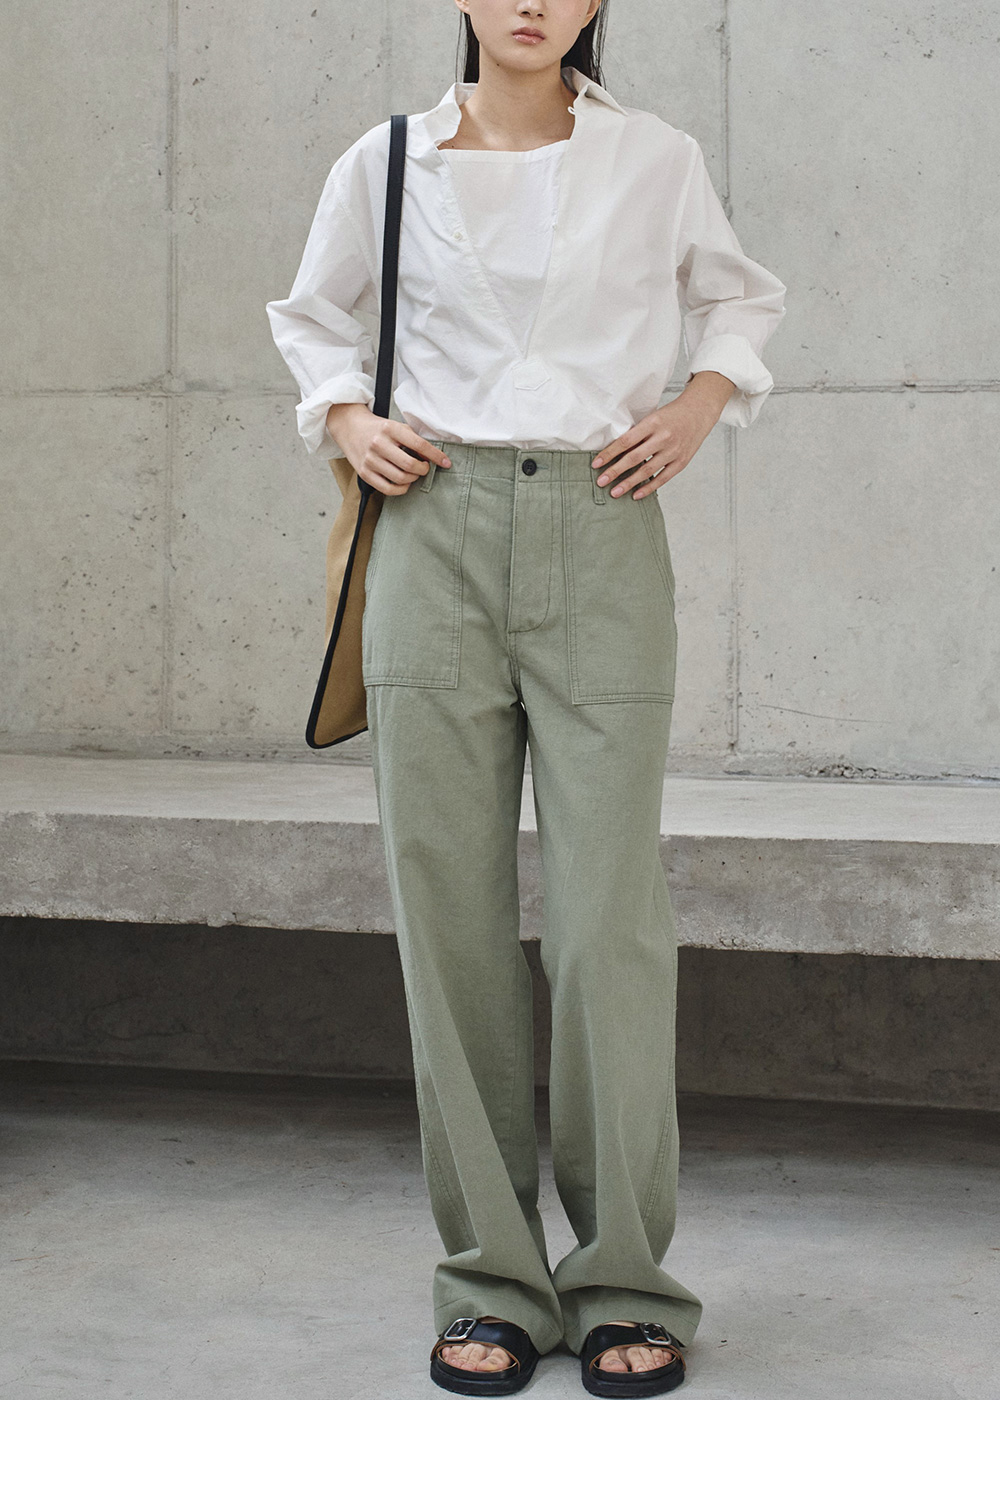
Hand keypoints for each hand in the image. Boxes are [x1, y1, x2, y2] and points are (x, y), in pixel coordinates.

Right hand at [325, 403, 451, 495]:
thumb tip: (432, 457)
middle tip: (425, 468)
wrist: (349, 427)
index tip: (446, 463)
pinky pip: (387, 489)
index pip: (419, 445)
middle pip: (410, 465)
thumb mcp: (396, 427)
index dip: (436, 456)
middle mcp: (379, 444)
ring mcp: (370, 460)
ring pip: (400, 478)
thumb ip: (413, 440)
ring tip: (414, 474)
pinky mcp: (364, 473)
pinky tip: (404, 484)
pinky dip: (401, 489)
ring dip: (413, 479)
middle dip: (423, 470)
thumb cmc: (377, 428)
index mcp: (390, 429)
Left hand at [591, 372, 736, 498]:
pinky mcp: (681, 462)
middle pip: (634, 458)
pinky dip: (648, 488)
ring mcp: (673, 451)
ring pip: (647, 471)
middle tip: (601, 481)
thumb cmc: (672, 415)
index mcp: (653, 423)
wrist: (699, 412)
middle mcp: (663, 437)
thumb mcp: (652, 418)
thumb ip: (637, 434)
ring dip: (629, 483)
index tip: (596, 463)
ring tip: (615, 492)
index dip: (610, 453)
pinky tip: (636, 494)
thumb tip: (616, 452)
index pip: (626, 441)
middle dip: (615, 471)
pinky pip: (662, 478)